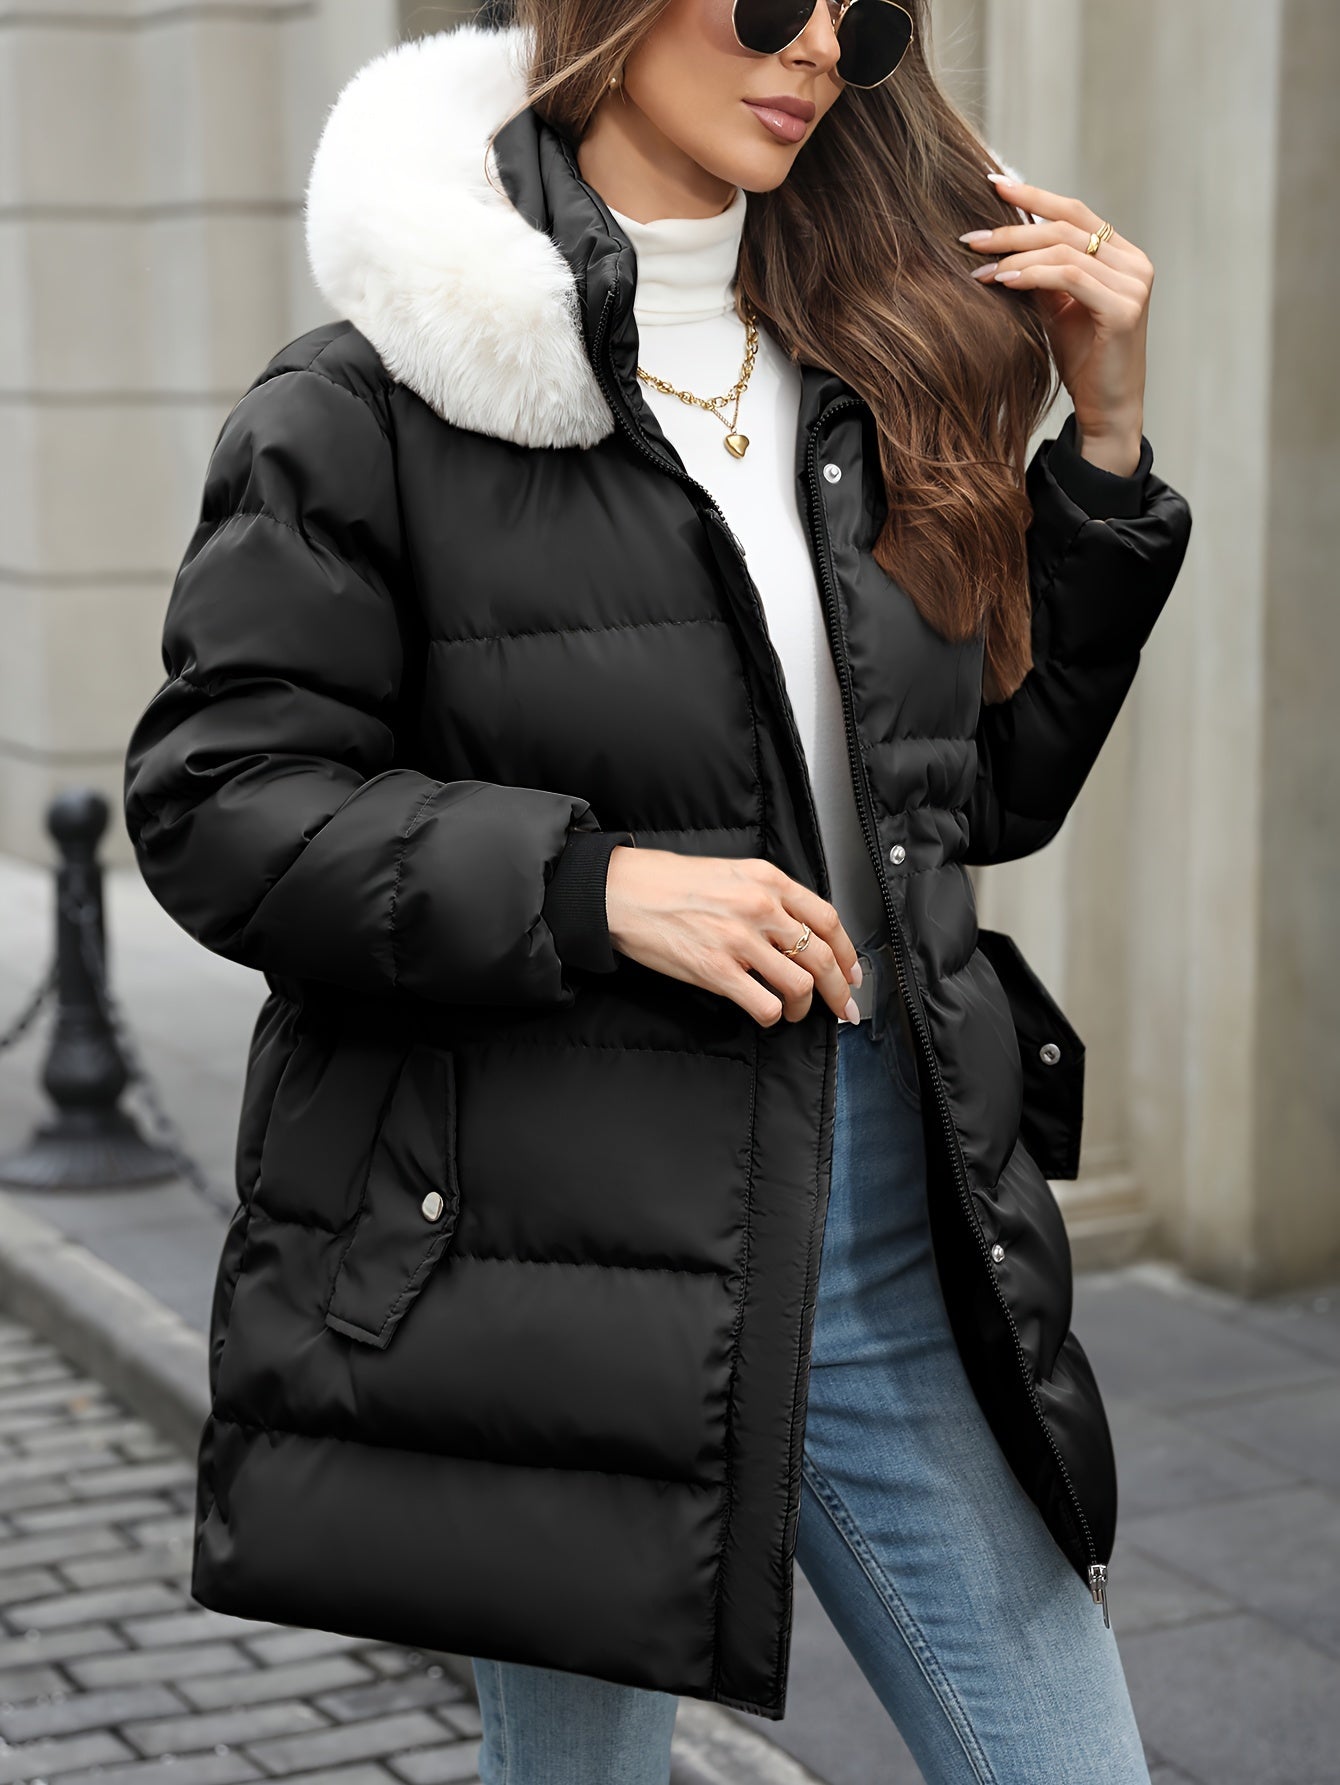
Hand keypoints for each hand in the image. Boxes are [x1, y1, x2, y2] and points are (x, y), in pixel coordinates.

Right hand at [604, 846, 861, 1027]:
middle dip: (840, 990)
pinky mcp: (716, 970)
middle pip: (822, 956)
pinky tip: (766, 1014)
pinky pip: (766, 1004)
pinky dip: (773, 1016)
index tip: (852, 972)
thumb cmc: (667, 882)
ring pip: (800, 984)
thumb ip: (766, 896)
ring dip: (804, 1007)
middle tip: (843, 1007)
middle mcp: (759, 907)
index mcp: (766, 880)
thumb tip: (796, 931)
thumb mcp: (729, 872)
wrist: (622, 891)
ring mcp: (739, 940)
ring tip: (794, 1012)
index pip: (827, 919)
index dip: (847, 952)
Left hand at [959, 172, 1151, 474]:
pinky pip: (1071, 277)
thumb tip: (1000, 245)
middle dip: (1013, 227)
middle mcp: (1133, 261)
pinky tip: (1003, 281)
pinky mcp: (1125, 308)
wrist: (1106, 409)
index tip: (992, 183)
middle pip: (1066, 225)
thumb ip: (1038, 274)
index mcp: (1120, 255)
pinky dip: (1033, 275)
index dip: (1033, 195)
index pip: (1073, 211)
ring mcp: (1134, 283)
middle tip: (969, 237)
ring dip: (1015, 254)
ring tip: (978, 267)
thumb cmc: (1082, 360)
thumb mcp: (1055, 308)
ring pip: (1065, 250)